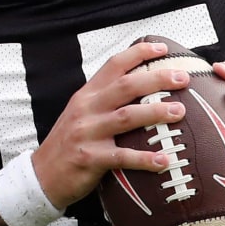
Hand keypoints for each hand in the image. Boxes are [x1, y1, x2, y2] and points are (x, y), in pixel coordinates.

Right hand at [33, 40, 190, 208]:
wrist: (41, 176)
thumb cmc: (71, 141)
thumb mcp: (83, 111)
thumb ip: (107, 97)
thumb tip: (144, 82)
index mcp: (87, 94)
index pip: (114, 65)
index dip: (139, 53)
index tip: (163, 48)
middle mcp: (87, 108)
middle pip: (126, 86)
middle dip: (157, 79)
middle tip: (183, 78)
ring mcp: (87, 133)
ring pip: (127, 117)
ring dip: (156, 112)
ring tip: (181, 111)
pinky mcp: (89, 158)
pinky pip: (122, 157)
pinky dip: (145, 158)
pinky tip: (165, 160)